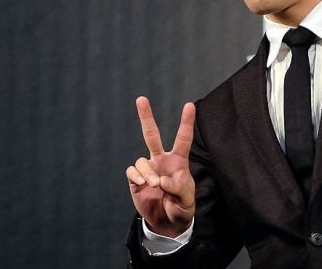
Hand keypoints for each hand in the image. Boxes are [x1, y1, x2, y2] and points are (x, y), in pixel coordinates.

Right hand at [126, 96, 195, 237]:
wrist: (167, 222)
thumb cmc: (181, 207)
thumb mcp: (186, 199)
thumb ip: (177, 188)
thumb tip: (160, 179)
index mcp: (178, 161)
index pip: (183, 138)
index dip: (186, 122)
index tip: (190, 105)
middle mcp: (161, 160)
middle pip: (151, 134)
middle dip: (146, 116)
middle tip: (141, 98)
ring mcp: (148, 169)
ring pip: (142, 160)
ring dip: (147, 172)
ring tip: (154, 185)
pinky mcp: (135, 180)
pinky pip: (132, 171)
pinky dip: (136, 177)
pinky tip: (141, 185)